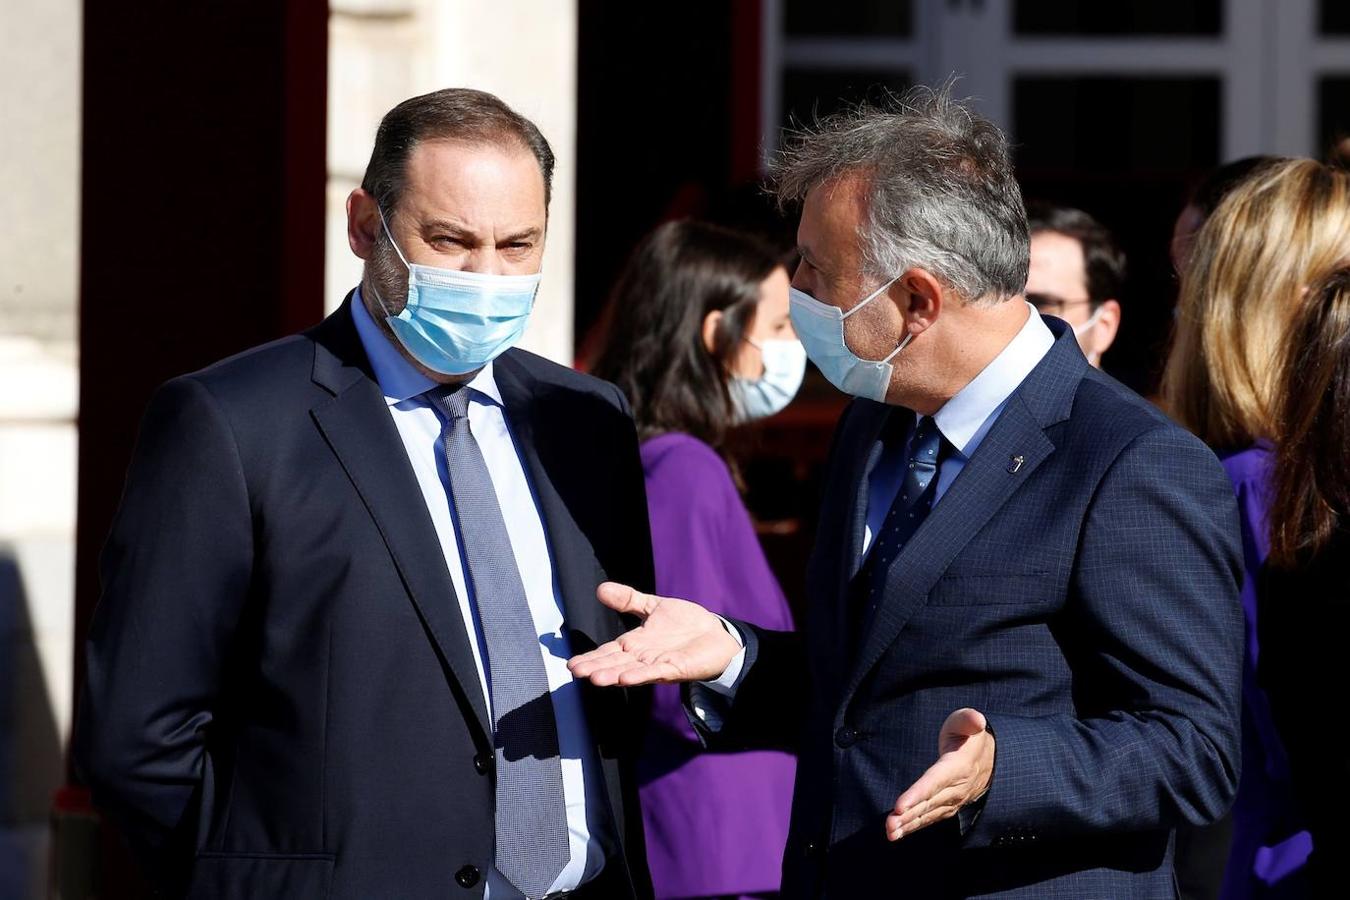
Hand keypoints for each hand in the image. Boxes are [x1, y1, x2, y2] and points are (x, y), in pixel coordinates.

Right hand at [566, 582, 740, 685]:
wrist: (716, 635)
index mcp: (635, 644)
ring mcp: (658, 664)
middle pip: (615, 663)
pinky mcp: (676, 668)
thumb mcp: (653, 607)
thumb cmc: (685, 624)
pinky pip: (656, 672)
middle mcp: (642, 657)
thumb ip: (628, 600)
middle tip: (576, 672)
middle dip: (596, 668)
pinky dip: (641, 676)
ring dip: (613, 675)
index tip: (571, 664)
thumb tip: (600, 588)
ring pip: (631, 671)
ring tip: (595, 679)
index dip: (591, 658)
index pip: (608, 651)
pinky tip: (626, 679)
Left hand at [885, 708, 994, 840]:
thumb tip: (977, 719)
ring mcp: (953, 800)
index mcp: (958, 766)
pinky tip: (899, 832)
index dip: (917, 795)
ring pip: (928, 814)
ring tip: (890, 833)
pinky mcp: (948, 806)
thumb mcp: (966, 721)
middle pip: (928, 803)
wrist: (990, 757)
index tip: (899, 807)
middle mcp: (956, 787)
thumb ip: (968, 719)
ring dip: (908, 826)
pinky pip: (930, 818)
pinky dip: (915, 827)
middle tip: (889, 826)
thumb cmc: (968, 735)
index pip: (934, 782)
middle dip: (908, 816)